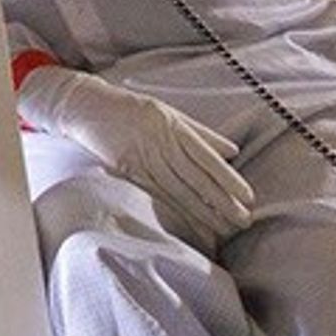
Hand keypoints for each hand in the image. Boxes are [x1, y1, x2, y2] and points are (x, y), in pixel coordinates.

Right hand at [18, 64, 252, 251]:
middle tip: (242, 220)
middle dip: (220, 200)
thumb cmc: (132, 109)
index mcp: (172, 125)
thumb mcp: (169, 113)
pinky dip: (175, 211)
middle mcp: (158, 141)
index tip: (247, 197)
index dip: (227, 178)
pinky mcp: (126, 169)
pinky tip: (190, 225)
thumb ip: (201, 133)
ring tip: (223, 229)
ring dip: (201, 212)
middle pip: (194, 177)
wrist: (87, 105)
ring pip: (177, 189)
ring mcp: (141, 156)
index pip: (206, 156)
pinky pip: (155, 194)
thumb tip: (232, 151)